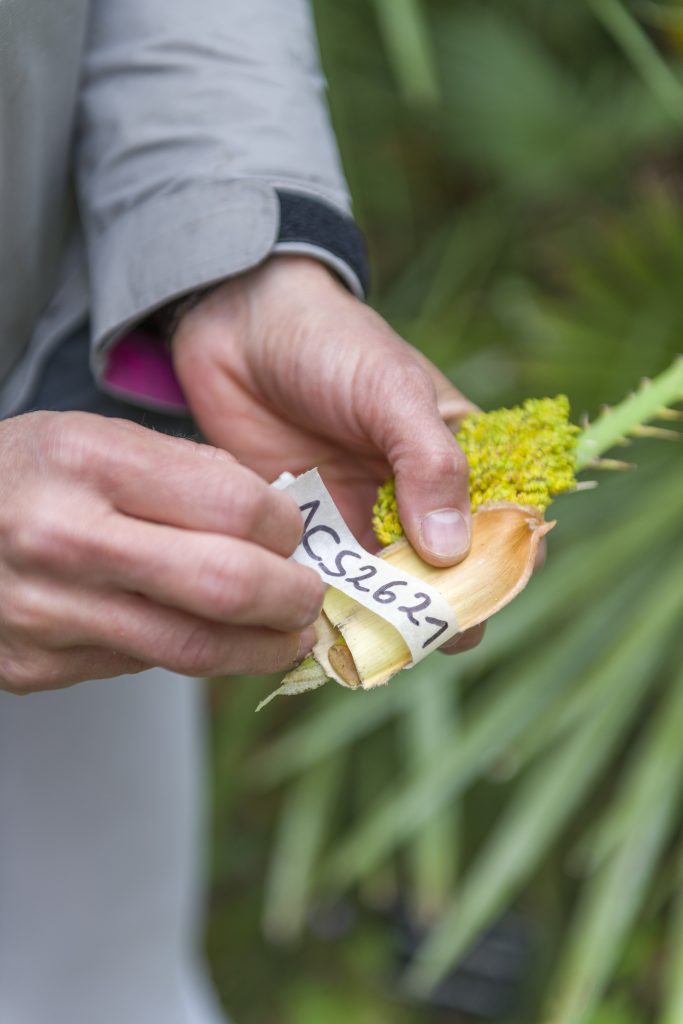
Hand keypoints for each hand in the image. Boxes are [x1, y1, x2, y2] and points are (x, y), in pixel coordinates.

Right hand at [0, 412, 322, 693]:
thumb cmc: (23, 473)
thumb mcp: (93, 436)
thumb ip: (184, 474)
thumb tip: (275, 523)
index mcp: (88, 459)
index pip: (234, 505)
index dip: (285, 526)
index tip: (294, 533)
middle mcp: (63, 536)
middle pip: (224, 585)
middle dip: (292, 600)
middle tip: (310, 599)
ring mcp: (44, 610)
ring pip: (190, 648)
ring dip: (259, 650)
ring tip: (286, 639)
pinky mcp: (32, 665)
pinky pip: (140, 666)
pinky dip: (186, 652)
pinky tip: (203, 637)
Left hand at [172, 255, 481, 652]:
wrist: (237, 326)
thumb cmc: (330, 342)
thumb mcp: (391, 390)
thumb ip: (429, 463)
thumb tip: (455, 550)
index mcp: (457, 460)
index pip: (503, 528)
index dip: (502, 569)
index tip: (483, 598)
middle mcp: (413, 502)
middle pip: (445, 577)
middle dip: (436, 610)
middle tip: (416, 633)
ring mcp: (359, 522)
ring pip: (384, 593)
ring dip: (379, 620)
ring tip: (365, 639)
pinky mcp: (307, 534)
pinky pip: (324, 586)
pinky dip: (324, 608)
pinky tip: (316, 625)